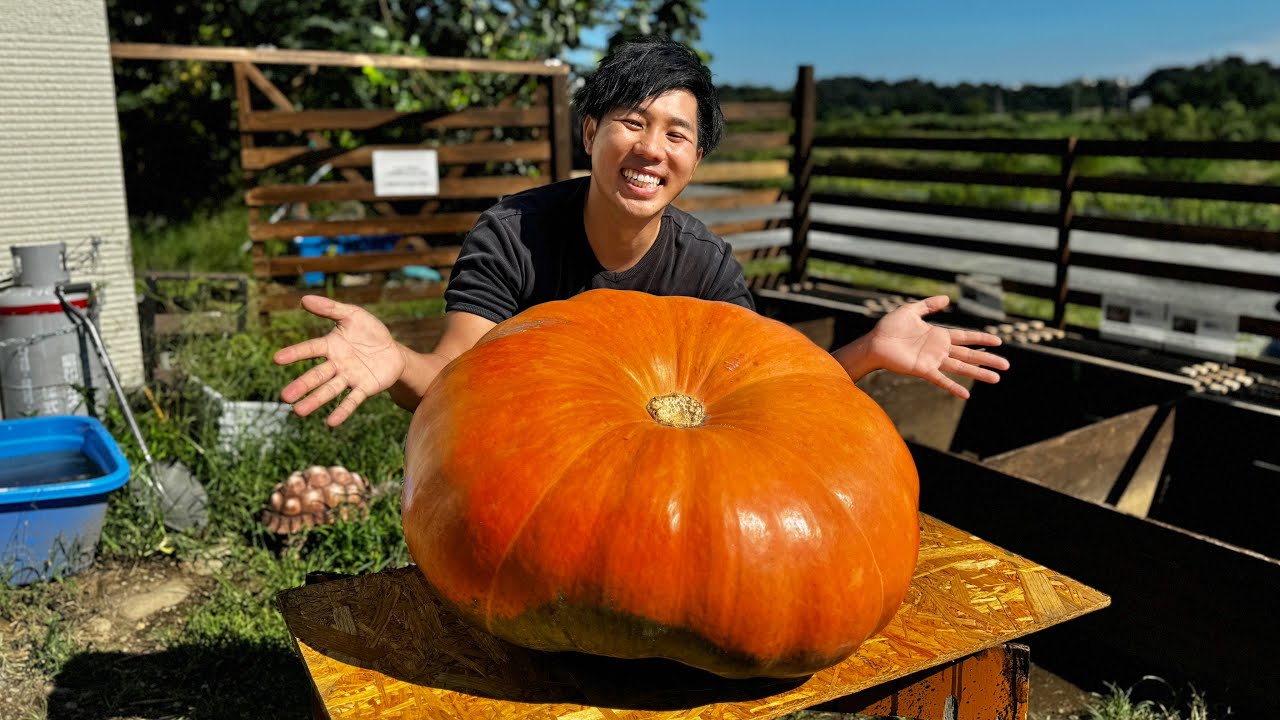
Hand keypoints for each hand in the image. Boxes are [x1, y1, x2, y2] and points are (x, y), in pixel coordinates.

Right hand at [274, 295, 407, 426]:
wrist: (393, 351)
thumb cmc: (369, 332)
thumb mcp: (353, 315)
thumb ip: (330, 309)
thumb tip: (304, 299)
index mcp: (331, 346)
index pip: (310, 349)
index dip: (295, 353)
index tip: (277, 358)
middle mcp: (336, 364)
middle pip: (316, 376)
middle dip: (302, 386)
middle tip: (284, 397)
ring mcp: (349, 378)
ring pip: (329, 391)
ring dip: (315, 401)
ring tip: (298, 412)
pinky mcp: (364, 388)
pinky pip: (352, 400)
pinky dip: (342, 411)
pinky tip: (331, 422)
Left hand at [837, 295, 1008, 399]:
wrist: (874, 342)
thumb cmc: (889, 328)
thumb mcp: (911, 311)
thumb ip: (928, 306)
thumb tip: (947, 299)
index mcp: (938, 335)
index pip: (965, 337)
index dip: (981, 339)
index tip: (998, 342)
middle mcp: (939, 349)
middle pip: (969, 354)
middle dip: (988, 359)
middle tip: (1007, 365)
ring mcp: (933, 361)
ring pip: (961, 367)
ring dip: (978, 373)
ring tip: (997, 378)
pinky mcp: (923, 370)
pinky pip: (941, 379)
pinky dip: (953, 386)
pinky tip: (966, 394)